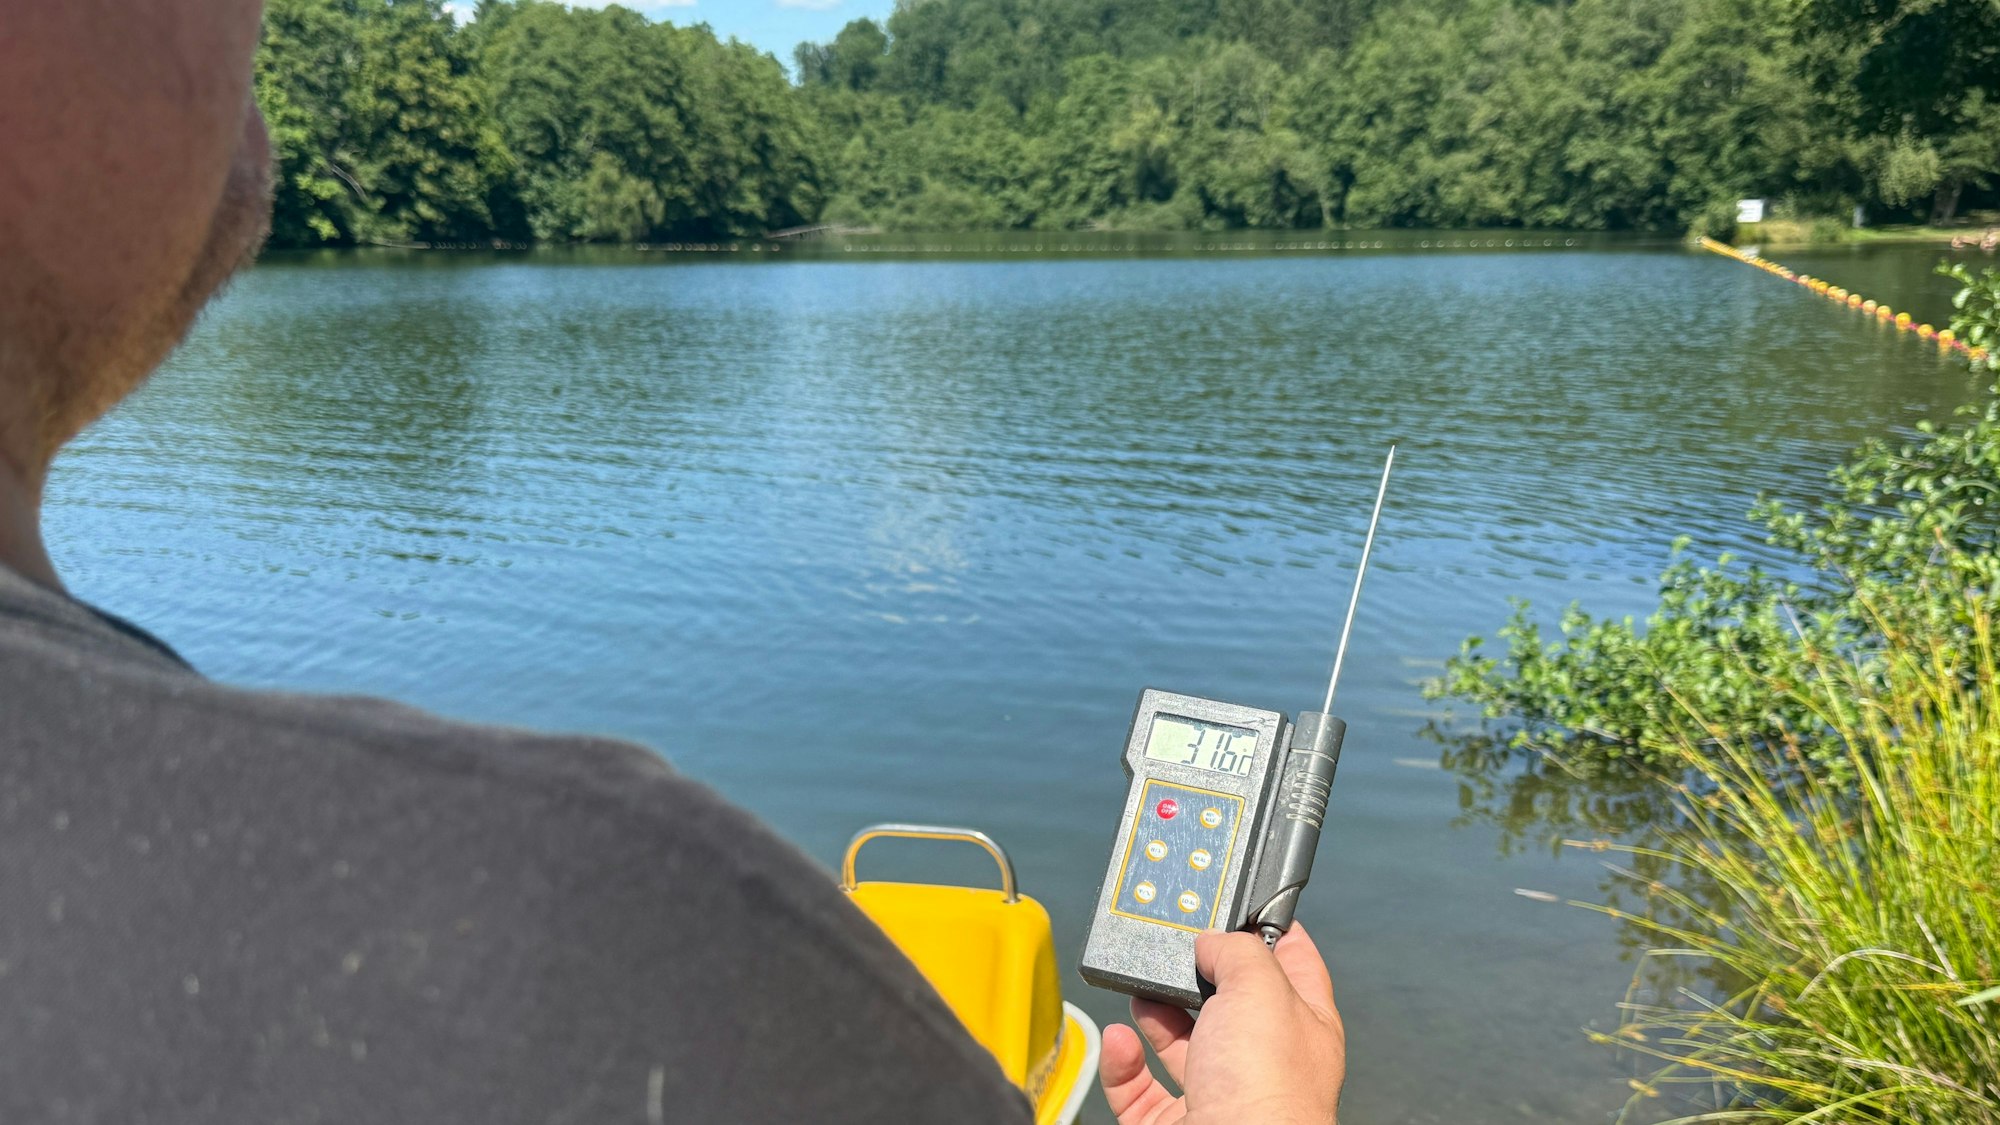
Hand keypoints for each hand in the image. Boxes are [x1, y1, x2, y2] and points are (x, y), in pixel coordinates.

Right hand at [1097, 924, 1344, 1124]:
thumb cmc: (1266, 1091)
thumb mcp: (1260, 988)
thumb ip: (1235, 950)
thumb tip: (1211, 942)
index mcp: (1302, 1024)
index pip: (1291, 961)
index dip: (1266, 928)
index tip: (1235, 904)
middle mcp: (1263, 1060)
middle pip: (1225, 999)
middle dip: (1193, 971)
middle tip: (1171, 946)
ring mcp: (1218, 1093)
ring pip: (1179, 1040)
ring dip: (1153, 1010)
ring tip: (1139, 987)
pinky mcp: (1173, 1122)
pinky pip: (1138, 1084)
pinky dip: (1123, 1059)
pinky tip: (1122, 1039)